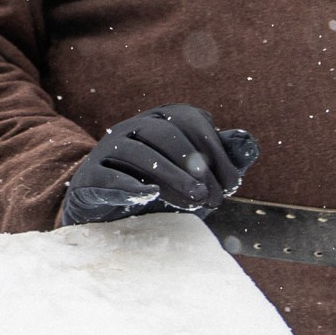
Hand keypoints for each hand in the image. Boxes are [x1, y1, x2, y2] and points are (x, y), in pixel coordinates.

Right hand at [60, 104, 259, 224]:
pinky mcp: (87, 178)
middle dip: (194, 164)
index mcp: (159, 120)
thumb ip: (223, 159)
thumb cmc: (161, 190)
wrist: (110, 214)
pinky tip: (151, 196)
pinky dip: (128, 186)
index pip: (189, 119)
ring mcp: (106, 151)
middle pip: (162, 131)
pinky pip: (105, 176)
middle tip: (214, 196)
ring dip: (170, 175)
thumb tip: (248, 142)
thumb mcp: (197, 177)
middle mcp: (131, 128)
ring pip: (135, 151)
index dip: (216, 150)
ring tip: (195, 198)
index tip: (233, 186)